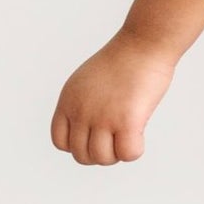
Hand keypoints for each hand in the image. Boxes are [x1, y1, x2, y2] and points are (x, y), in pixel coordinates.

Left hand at [50, 31, 178, 165]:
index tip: (97, 136)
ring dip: (118, 153)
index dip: (80, 145)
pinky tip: (140, 134)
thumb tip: (92, 133)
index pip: (61, 142)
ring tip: (129, 135)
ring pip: (103, 158)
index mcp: (68, 101)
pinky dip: (135, 150)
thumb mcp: (87, 81)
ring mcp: (103, 117)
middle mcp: (81, 111)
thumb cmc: (123, 60)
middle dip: (101, 153)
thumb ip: (83, 105)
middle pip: (82, 155)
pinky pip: (128, 154)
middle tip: (118, 137)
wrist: (143, 44)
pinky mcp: (127, 120)